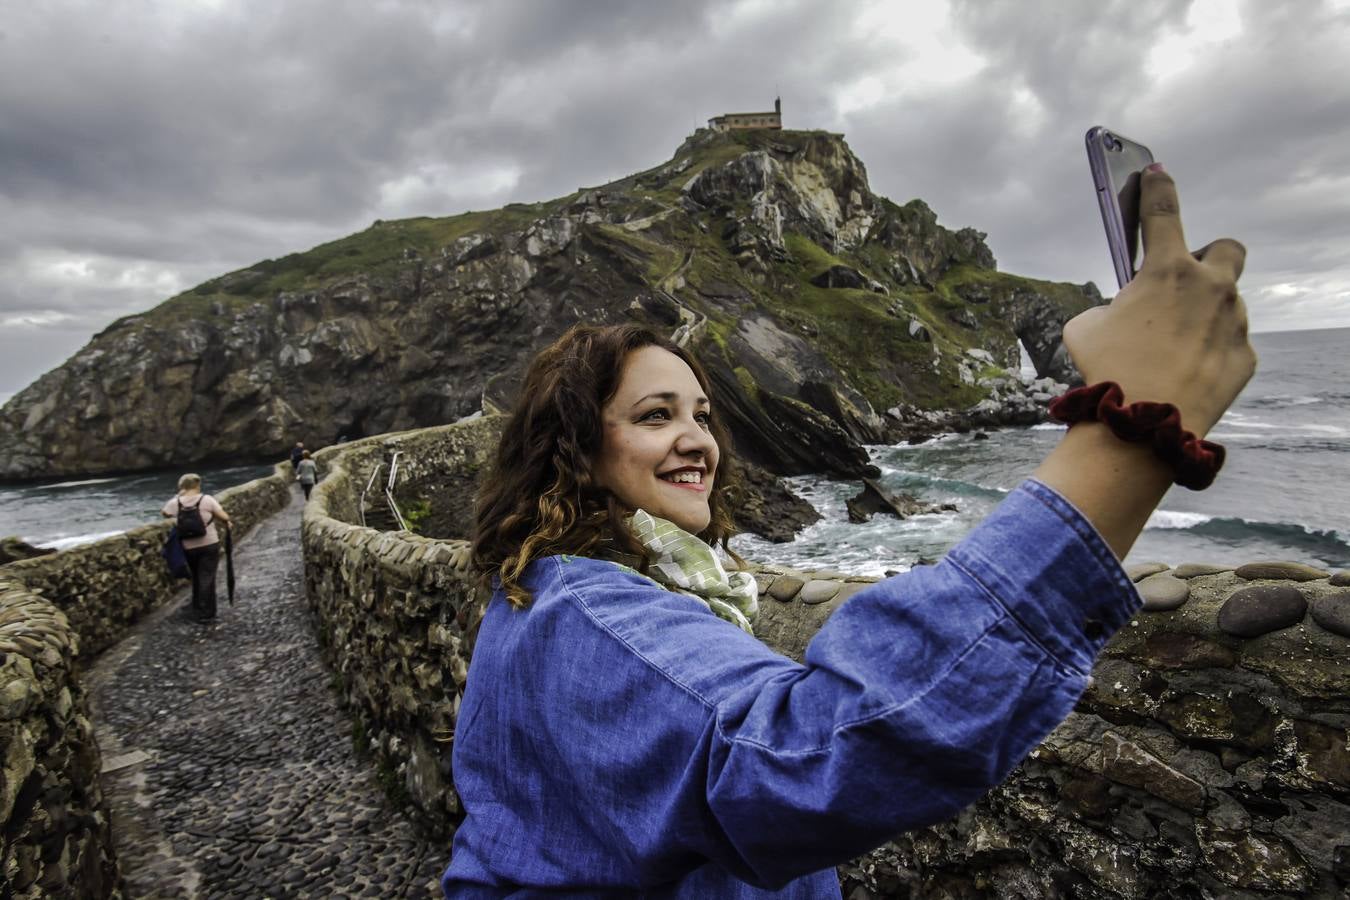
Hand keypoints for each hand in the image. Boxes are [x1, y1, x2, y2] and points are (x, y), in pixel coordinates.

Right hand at [1062, 165, 1256, 435]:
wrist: (1140, 429)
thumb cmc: (1106, 373)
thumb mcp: (1087, 328)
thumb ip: (1110, 306)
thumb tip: (1123, 312)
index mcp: (1166, 271)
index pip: (1163, 210)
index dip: (1157, 187)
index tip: (1157, 173)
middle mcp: (1210, 288)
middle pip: (1227, 248)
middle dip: (1210, 258)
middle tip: (1186, 281)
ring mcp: (1234, 323)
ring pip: (1226, 305)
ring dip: (1204, 316)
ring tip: (1173, 349)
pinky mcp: (1245, 357)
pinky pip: (1229, 345)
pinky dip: (1209, 354)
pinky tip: (1185, 375)